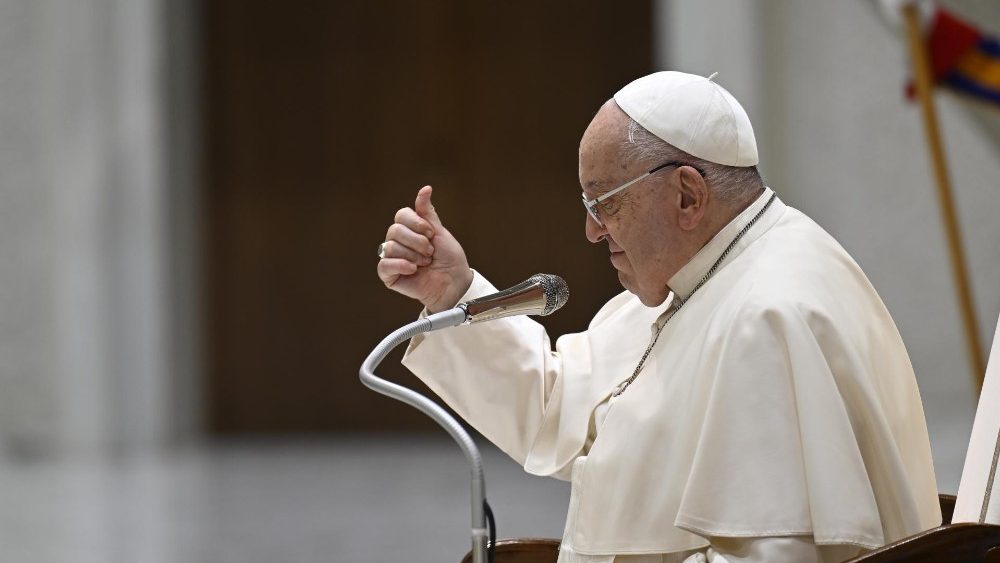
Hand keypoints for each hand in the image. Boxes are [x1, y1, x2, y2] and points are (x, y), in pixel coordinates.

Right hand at [377, 186, 473, 312]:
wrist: (454, 283)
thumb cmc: (449, 259)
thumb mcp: (440, 232)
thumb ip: (428, 212)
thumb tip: (426, 188)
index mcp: (409, 229)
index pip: (401, 215)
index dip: (417, 224)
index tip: (432, 234)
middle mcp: (398, 241)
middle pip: (395, 230)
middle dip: (418, 241)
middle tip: (430, 252)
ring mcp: (392, 258)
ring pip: (390, 247)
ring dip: (414, 255)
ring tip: (425, 263)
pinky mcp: (389, 275)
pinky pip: (384, 264)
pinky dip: (401, 265)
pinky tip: (414, 270)